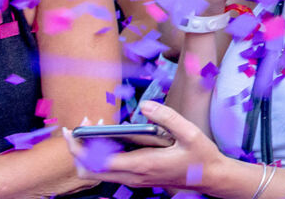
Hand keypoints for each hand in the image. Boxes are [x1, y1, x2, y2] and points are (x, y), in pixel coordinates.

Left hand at [64, 101, 224, 191]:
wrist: (210, 177)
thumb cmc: (201, 156)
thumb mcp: (190, 133)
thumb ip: (167, 117)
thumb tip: (145, 105)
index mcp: (142, 165)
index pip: (97, 161)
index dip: (80, 147)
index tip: (74, 129)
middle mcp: (133, 176)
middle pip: (88, 171)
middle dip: (77, 150)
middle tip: (80, 127)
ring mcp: (134, 180)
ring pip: (96, 174)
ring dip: (88, 154)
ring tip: (93, 130)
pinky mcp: (137, 179)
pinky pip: (108, 172)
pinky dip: (99, 157)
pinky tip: (110, 138)